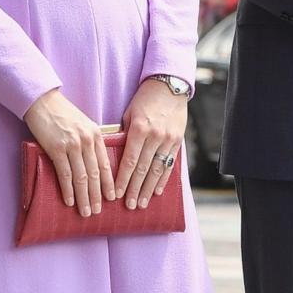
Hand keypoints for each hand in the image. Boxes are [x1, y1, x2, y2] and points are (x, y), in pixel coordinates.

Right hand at [24, 88, 115, 216]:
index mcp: (96, 135)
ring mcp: (72, 145)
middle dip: (97, 195)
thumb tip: (96, 162)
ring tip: (86, 212)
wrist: (42, 101)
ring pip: (81, 177)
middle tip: (98, 211)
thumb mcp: (84, 124)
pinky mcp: (56, 149)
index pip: (105, 164)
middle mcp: (87, 141)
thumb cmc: (62, 113)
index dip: (109, 183)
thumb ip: (91, 141)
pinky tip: (70, 201)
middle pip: (95, 174)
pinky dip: (68, 190)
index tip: (112, 198)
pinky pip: (65, 174)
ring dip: (84, 197)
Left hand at [115, 78, 187, 208]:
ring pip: (157, 170)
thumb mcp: (129, 114)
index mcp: (138, 129)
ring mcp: (168, 139)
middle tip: (130, 206)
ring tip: (143, 203)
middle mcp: (154, 136)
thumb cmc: (144, 100)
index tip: (117, 195)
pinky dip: (163, 179)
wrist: (169, 86)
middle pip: (142, 169)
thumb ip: (124, 135)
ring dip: (149, 189)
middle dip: (135, 189)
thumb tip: (115, 156)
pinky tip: (158, 191)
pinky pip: (170, 164)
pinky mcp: (177, 141)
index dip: (122, 180)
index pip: (129, 160)